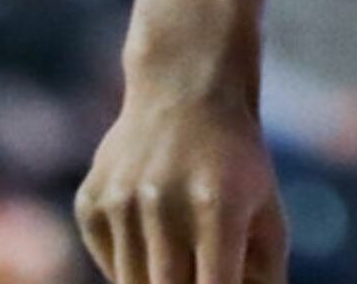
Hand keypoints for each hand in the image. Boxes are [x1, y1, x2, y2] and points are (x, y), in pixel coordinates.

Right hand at [79, 83, 286, 283]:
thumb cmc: (236, 162)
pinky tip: (151, 232)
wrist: (183, 91)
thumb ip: (265, 274)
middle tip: (199, 273)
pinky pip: (109, 263)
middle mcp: (162, 203)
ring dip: (157, 281)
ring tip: (180, 253)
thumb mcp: (267, 210)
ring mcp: (119, 203)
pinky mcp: (90, 202)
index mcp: (216, 206)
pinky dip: (131, 264)